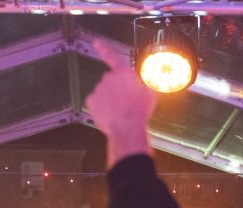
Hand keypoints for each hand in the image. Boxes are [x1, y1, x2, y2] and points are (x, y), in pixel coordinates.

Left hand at [84, 41, 156, 167]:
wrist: (127, 128)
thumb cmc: (139, 112)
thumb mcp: (150, 94)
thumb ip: (146, 84)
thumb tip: (147, 83)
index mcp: (124, 73)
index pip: (112, 57)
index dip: (103, 48)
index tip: (96, 43)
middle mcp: (110, 78)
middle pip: (110, 80)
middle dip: (115, 89)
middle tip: (124, 101)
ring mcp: (99, 89)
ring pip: (103, 92)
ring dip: (109, 99)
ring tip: (119, 110)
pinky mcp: (91, 100)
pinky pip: (95, 102)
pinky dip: (101, 107)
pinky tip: (109, 113)